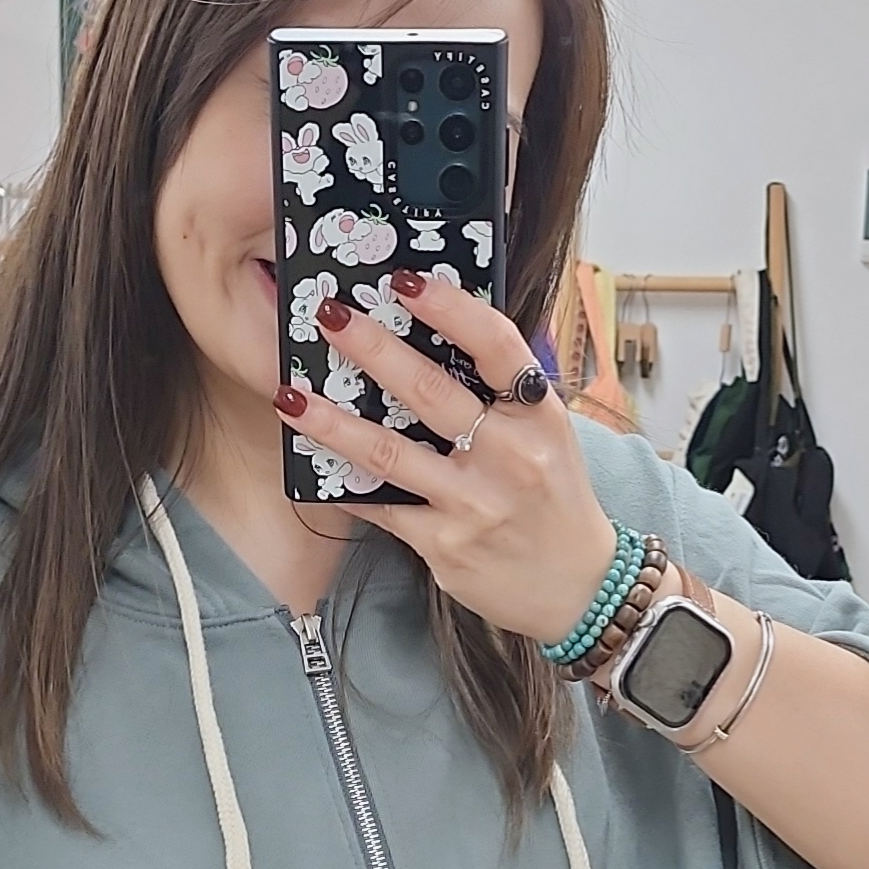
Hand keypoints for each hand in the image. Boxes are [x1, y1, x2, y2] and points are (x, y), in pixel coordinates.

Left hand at [276, 271, 620, 648]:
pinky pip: (382, 506)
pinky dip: (345, 484)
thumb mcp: (548, 435)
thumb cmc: (554, 498)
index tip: (405, 281)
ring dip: (332, 420)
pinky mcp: (444, 544)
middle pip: (429, 391)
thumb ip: (503, 392)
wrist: (577, 586)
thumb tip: (439, 334)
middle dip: (372, 348)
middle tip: (329, 316)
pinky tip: (313, 466)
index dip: (449, 307)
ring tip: (291, 394)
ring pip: (389, 451)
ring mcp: (474, 503)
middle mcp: (509, 455)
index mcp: (538, 415)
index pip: (495, 346)